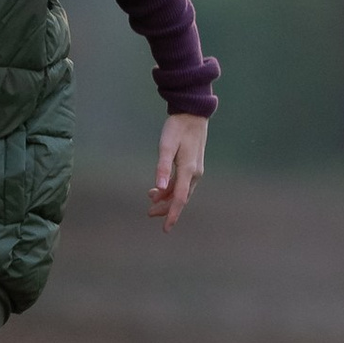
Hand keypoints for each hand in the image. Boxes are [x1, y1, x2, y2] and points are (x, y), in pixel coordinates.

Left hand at [149, 112, 207, 231]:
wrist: (192, 113)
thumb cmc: (177, 128)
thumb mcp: (166, 146)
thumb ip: (162, 167)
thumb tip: (160, 188)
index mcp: (188, 170)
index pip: (180, 199)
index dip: (172, 215)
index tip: (165, 229)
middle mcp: (194, 173)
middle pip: (180, 198)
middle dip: (166, 208)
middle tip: (149, 213)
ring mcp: (195, 170)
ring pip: (181, 191)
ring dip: (166, 198)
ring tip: (150, 199)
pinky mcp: (192, 165)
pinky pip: (182, 183)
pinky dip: (170, 188)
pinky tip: (159, 188)